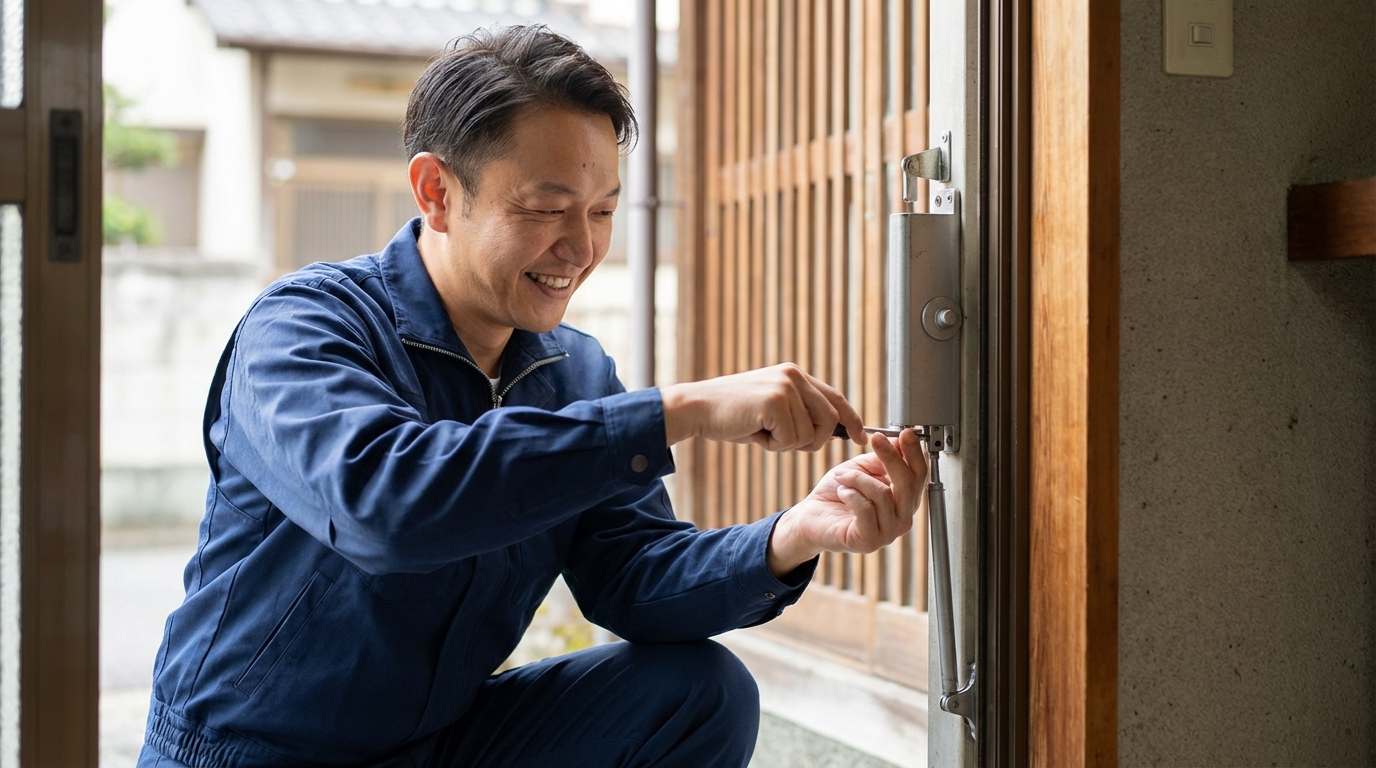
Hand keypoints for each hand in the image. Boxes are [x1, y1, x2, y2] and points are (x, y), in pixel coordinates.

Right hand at [660, 363, 865, 450]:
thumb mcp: (772, 409)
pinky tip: (754, 432)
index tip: (860, 437)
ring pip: (809, 434)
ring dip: (786, 444)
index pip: (835, 397)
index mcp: (795, 375)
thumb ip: (800, 413)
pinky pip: (791, 439)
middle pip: (829, 419)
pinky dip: (773, 446)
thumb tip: (834, 431)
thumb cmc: (733, 415)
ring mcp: (785, 387)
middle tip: (782, 442)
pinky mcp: (775, 401)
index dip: (851, 419)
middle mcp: (794, 376)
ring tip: (762, 432)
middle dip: (813, 441)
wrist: (698, 408)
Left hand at [766, 429, 927, 576]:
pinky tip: (842, 492)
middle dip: (892, 458)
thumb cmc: (837, 494)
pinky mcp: (869, 541)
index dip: (914, 453)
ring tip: (842, 476)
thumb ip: (883, 459)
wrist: (810, 518)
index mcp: (904, 501)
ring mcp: (888, 533)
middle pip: (908, 484)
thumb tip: (901, 440)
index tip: (906, 433)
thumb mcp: (862, 469)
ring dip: (858, 478)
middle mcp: (902, 519)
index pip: (919, 475)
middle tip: (877, 439)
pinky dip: (851, 494)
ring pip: (883, 494)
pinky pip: (865, 509)